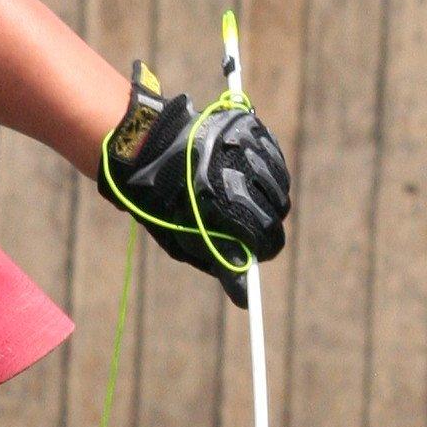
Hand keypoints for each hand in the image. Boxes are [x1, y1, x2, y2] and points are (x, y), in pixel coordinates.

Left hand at [99, 61, 289, 300]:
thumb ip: (221, 266)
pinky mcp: (248, 126)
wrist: (147, 149)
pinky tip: (251, 177)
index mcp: (223, 203)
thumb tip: (245, 299)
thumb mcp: (188, 241)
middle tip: (254, 227)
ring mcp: (246, 144)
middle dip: (269, 223)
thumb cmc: (165, 203)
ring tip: (249, 200)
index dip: (265, 248)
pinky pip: (273, 156)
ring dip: (271, 196)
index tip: (261, 253)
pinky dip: (268, 170)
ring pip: (279, 182)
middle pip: (278, 208)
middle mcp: (239, 170)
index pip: (266, 235)